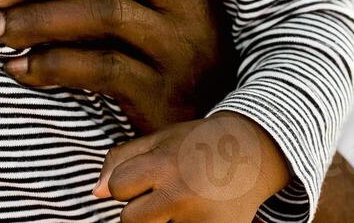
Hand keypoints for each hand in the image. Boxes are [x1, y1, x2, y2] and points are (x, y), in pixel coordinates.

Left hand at [0, 0, 236, 132]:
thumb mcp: (156, 13)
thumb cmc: (164, 62)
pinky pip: (100, 69)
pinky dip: (51, 64)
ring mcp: (179, 48)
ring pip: (105, 13)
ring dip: (38, 17)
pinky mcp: (164, 94)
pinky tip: (17, 67)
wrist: (210, 138)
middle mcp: (187, 2)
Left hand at [93, 112, 289, 221]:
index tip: (143, 178)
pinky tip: (196, 213)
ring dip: (162, 221)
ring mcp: (200, 221)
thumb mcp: (160, 138)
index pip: (119, 187)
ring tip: (182, 204)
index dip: (127, 183)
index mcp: (165, 165)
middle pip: (130, 221)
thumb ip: (122, 160)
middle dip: (140, 209)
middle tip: (164, 194)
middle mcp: (181, 195)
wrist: (256, 151)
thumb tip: (97, 192)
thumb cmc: (200, 143)